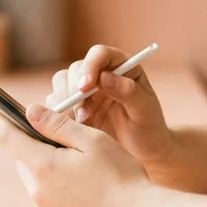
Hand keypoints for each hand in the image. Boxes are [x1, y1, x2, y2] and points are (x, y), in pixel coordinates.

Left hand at [0, 103, 151, 206]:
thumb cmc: (121, 177)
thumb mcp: (92, 141)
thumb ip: (58, 125)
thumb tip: (30, 111)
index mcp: (44, 166)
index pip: (9, 139)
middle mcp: (38, 193)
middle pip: (26, 162)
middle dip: (37, 149)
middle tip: (66, 145)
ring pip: (39, 185)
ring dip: (52, 174)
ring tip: (86, 175)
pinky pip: (51, 205)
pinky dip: (63, 196)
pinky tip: (89, 196)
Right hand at [47, 45, 174, 168]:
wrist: (142, 152)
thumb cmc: (149, 129)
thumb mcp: (146, 111)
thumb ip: (129, 92)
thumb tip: (105, 76)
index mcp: (122, 66)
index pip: (100, 54)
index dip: (90, 66)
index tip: (85, 86)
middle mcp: (101, 74)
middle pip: (76, 68)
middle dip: (74, 88)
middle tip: (83, 111)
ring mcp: (86, 91)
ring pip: (62, 82)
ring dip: (66, 100)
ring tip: (83, 121)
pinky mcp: (74, 108)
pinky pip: (57, 102)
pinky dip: (59, 112)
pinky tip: (73, 126)